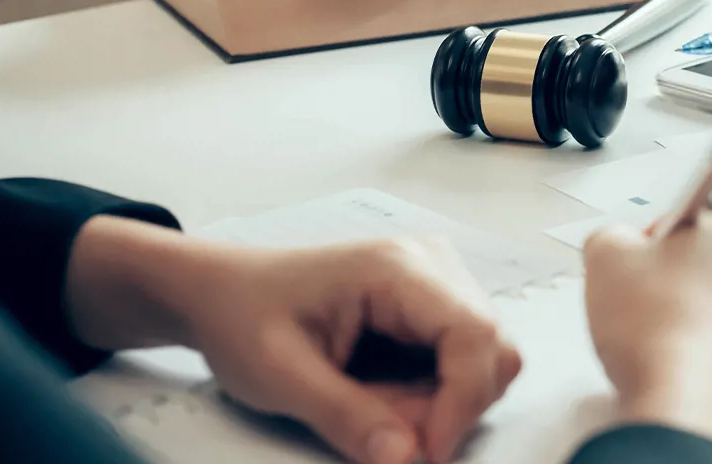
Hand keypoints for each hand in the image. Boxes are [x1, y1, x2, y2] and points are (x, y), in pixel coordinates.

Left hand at [68, 220, 520, 463]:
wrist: (221, 293)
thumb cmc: (242, 315)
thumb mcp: (280, 375)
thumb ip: (345, 417)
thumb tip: (407, 459)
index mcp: (397, 268)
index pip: (474, 334)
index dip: (462, 402)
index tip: (426, 453)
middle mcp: (432, 266)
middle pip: (491, 351)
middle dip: (448, 408)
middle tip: (385, 433)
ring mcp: (438, 285)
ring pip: (482, 363)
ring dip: (438, 406)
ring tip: (371, 409)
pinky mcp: (433, 308)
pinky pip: (460, 365)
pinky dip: (429, 397)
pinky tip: (380, 396)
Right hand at [581, 175, 711, 457]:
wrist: (695, 408)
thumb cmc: (662, 334)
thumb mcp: (607, 256)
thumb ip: (617, 234)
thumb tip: (622, 243)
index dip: (681, 216)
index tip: (661, 242)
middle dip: (706, 261)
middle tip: (664, 290)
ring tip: (683, 331)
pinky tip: (706, 359)